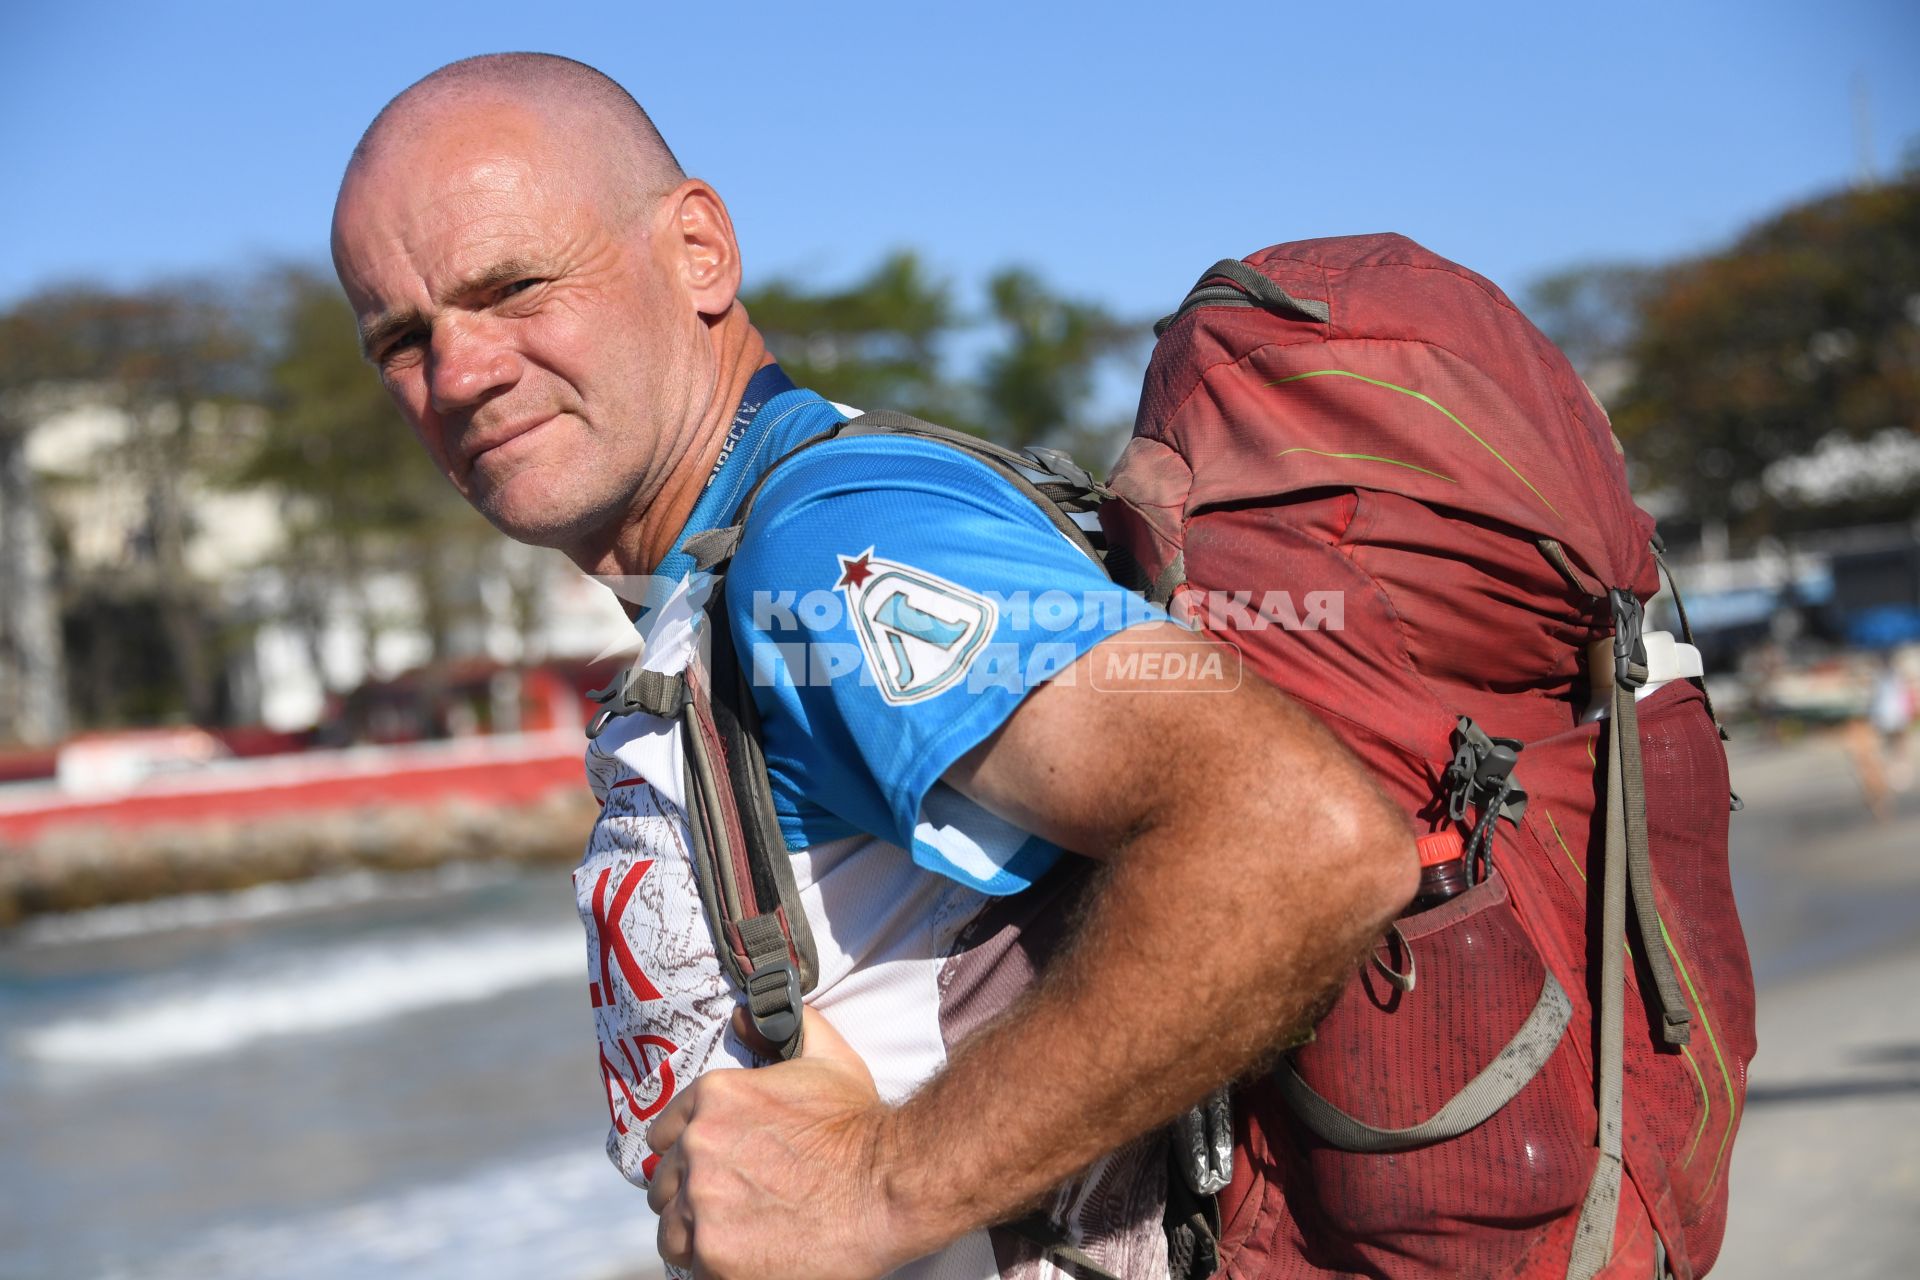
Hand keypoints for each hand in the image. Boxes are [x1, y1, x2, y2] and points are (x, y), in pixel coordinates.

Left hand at [646, 1004, 931, 1278]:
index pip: (663, 1134)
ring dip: (696, 1236)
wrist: (889, 1184)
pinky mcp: (714, 1255)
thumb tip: (742, 1014)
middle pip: (665, 1185)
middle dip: (692, 1196)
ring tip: (736, 1238)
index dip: (686, 1154)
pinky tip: (748, 1259)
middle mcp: (698, 1146)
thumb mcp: (825, 1058)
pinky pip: (693, 1268)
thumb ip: (785, 1027)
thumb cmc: (860, 1126)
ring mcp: (702, 1203)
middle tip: (732, 1207)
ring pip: (672, 1231)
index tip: (709, 1169)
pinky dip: (716, 1268)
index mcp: (714, 1098)